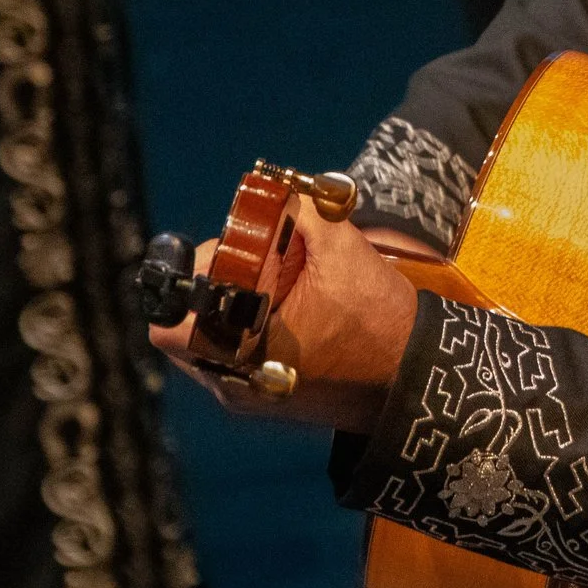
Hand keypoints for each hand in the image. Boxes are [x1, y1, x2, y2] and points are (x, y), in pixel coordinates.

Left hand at [149, 197, 421, 432]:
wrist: (417, 378)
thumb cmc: (380, 325)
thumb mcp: (343, 253)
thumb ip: (302, 214)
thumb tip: (275, 192)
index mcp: (239, 356)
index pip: (170, 318)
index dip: (193, 277)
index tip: (233, 255)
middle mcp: (230, 385)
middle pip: (189, 322)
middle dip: (218, 283)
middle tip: (262, 261)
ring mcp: (245, 395)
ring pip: (211, 336)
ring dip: (235, 303)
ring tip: (281, 283)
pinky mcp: (265, 395)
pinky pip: (235, 350)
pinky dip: (252, 323)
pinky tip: (292, 306)